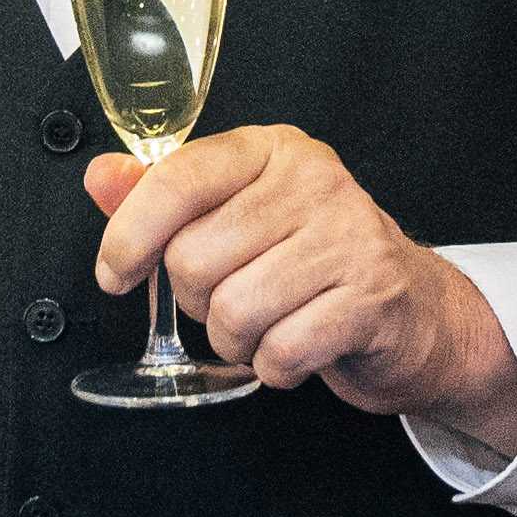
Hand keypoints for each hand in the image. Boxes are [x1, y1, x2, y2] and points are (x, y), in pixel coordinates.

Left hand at [86, 128, 516, 458]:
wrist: (415, 312)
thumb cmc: (314, 261)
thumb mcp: (239, 214)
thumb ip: (165, 196)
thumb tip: (101, 177)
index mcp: (273, 150)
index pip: (178, 179)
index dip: (129, 235)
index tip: (115, 274)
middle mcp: (314, 182)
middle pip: (194, 259)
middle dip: (198, 300)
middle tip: (233, 298)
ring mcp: (349, 238)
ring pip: (233, 311)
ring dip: (236, 340)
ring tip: (268, 324)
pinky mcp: (372, 299)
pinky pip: (280, 351)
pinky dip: (275, 366)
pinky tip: (297, 346)